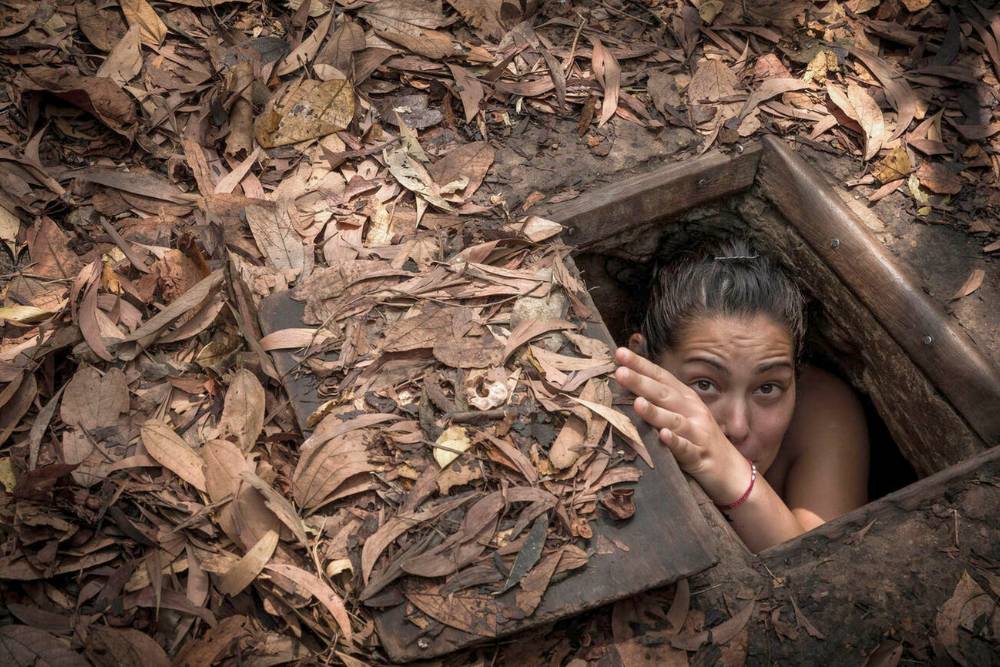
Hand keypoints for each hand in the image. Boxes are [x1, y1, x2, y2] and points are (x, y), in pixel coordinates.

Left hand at [613, 347, 748, 503]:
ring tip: (637, 403)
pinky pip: (686, 449)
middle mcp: (692, 411)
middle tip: (620, 372)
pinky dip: (675, 442)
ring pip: (674, 420)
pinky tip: (664, 436)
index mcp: (686, 398)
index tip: (620, 353)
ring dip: (655, 412)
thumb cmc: (699, 439)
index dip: (641, 365)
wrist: (732, 471)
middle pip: (664, 394)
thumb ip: (660, 400)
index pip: (661, 377)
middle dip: (642, 382)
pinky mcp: (700, 456)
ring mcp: (698, 433)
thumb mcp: (682, 414)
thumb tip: (629, 382)